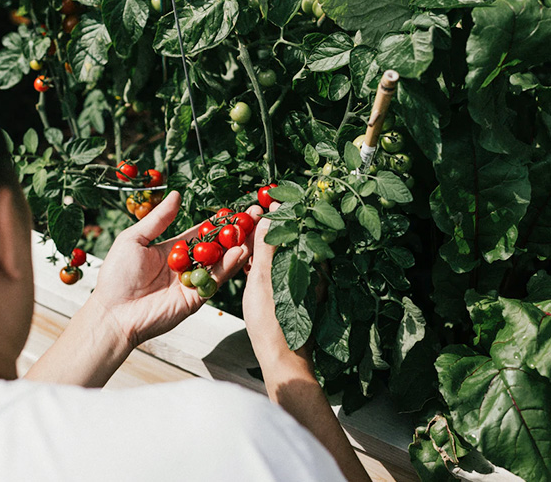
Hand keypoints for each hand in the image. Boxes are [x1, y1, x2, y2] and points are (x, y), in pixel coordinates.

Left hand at [91, 191, 261, 347]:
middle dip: (235, 233)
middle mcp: (186, 266)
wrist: (113, 311)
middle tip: (253, 217)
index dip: (218, 222)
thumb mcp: (134, 239)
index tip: (235, 210)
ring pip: (220, 262)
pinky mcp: (196, 298)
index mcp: (172, 251)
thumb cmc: (116, 275)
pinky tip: (240, 251)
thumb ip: (158, 219)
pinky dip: (229, 266)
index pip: (201, 233)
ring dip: (237, 247)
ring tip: (252, 231)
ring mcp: (192, 282)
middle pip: (216, 247)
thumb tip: (176, 195)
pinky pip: (215, 280)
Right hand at [242, 204, 314, 374]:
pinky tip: (254, 263)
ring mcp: (304, 284)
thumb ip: (266, 247)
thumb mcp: (263, 279)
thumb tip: (271, 216)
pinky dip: (269, 262)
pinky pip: (283, 270)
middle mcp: (311, 272)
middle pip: (292, 240)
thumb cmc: (272, 322)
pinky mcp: (296, 295)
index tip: (268, 201)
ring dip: (270, 244)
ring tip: (250, 236)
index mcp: (307, 263)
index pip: (297, 226)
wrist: (281, 358)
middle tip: (255, 215)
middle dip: (275, 226)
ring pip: (286, 255)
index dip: (283, 212)